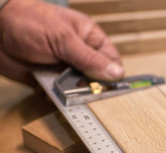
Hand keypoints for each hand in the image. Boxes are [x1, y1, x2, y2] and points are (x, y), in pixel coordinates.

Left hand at [0, 0, 123, 84]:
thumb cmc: (29, 22)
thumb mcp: (64, 39)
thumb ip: (90, 58)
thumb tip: (116, 74)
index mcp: (89, 39)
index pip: (111, 60)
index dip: (113, 75)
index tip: (110, 88)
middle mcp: (80, 55)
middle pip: (97, 78)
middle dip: (93, 88)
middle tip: (85, 92)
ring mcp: (65, 68)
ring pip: (79, 89)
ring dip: (74, 94)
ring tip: (64, 92)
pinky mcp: (50, 80)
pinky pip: (61, 95)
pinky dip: (57, 98)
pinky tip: (51, 94)